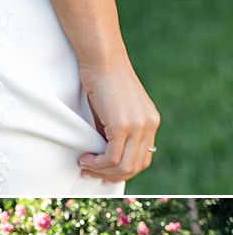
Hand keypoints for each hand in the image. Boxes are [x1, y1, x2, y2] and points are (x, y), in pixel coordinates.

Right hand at [79, 59, 158, 182]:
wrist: (102, 59)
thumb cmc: (101, 78)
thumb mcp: (113, 108)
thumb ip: (114, 128)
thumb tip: (101, 150)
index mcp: (150, 122)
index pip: (143, 158)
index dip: (123, 169)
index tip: (101, 169)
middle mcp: (150, 126)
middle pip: (136, 166)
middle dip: (111, 175)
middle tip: (89, 172)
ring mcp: (138, 126)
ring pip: (125, 165)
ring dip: (102, 171)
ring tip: (84, 165)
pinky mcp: (123, 125)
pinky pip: (112, 157)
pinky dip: (97, 163)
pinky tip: (85, 158)